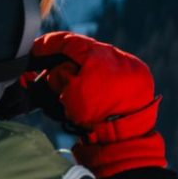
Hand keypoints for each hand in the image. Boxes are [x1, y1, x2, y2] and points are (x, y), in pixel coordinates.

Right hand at [21, 32, 164, 177]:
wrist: (127, 136)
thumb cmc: (96, 116)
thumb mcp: (69, 94)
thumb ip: (60, 75)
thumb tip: (59, 70)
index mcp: (99, 54)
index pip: (69, 41)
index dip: (49, 44)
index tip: (36, 49)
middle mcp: (117, 54)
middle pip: (85, 50)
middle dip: (66, 58)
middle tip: (50, 67)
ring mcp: (131, 65)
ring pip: (100, 59)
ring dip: (84, 67)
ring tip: (71, 81)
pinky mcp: (140, 76)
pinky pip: (115, 69)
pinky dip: (101, 75)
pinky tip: (93, 86)